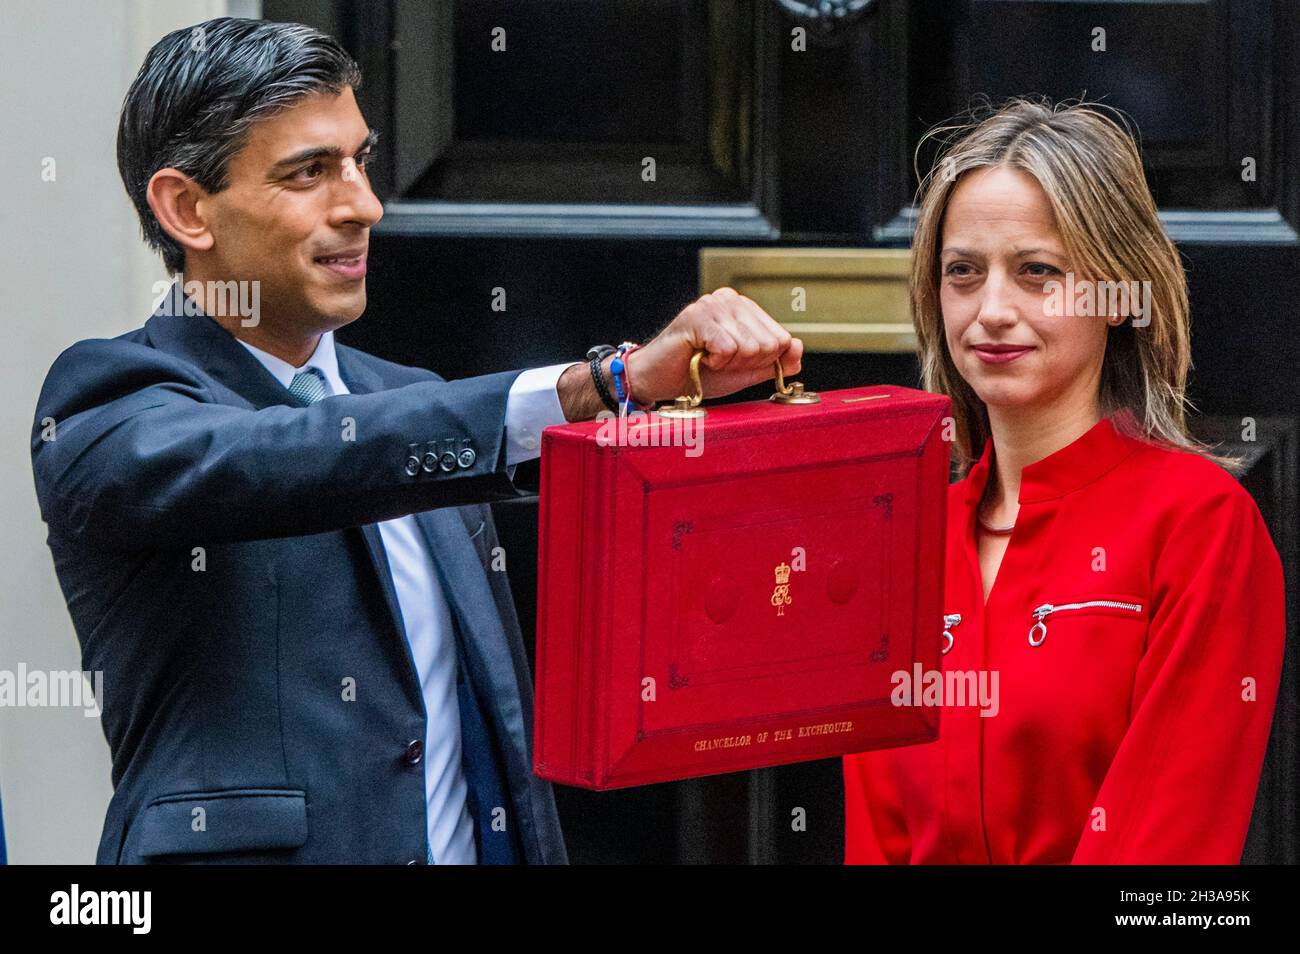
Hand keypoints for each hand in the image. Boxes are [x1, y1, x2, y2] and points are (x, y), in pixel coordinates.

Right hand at [626, 288, 802, 402]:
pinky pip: (728, 348)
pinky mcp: (697, 316)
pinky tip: (699, 356)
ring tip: (707, 359)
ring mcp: (713, 304)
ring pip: (749, 347)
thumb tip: (798, 349)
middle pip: (769, 343)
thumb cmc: (698, 373)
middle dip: (745, 363)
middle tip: (719, 362)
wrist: (659, 381)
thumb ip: (774, 361)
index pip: (782, 338)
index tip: (735, 362)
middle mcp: (730, 299)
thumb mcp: (744, 370)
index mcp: (745, 308)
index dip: (761, 361)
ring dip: (728, 364)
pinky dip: (715, 362)